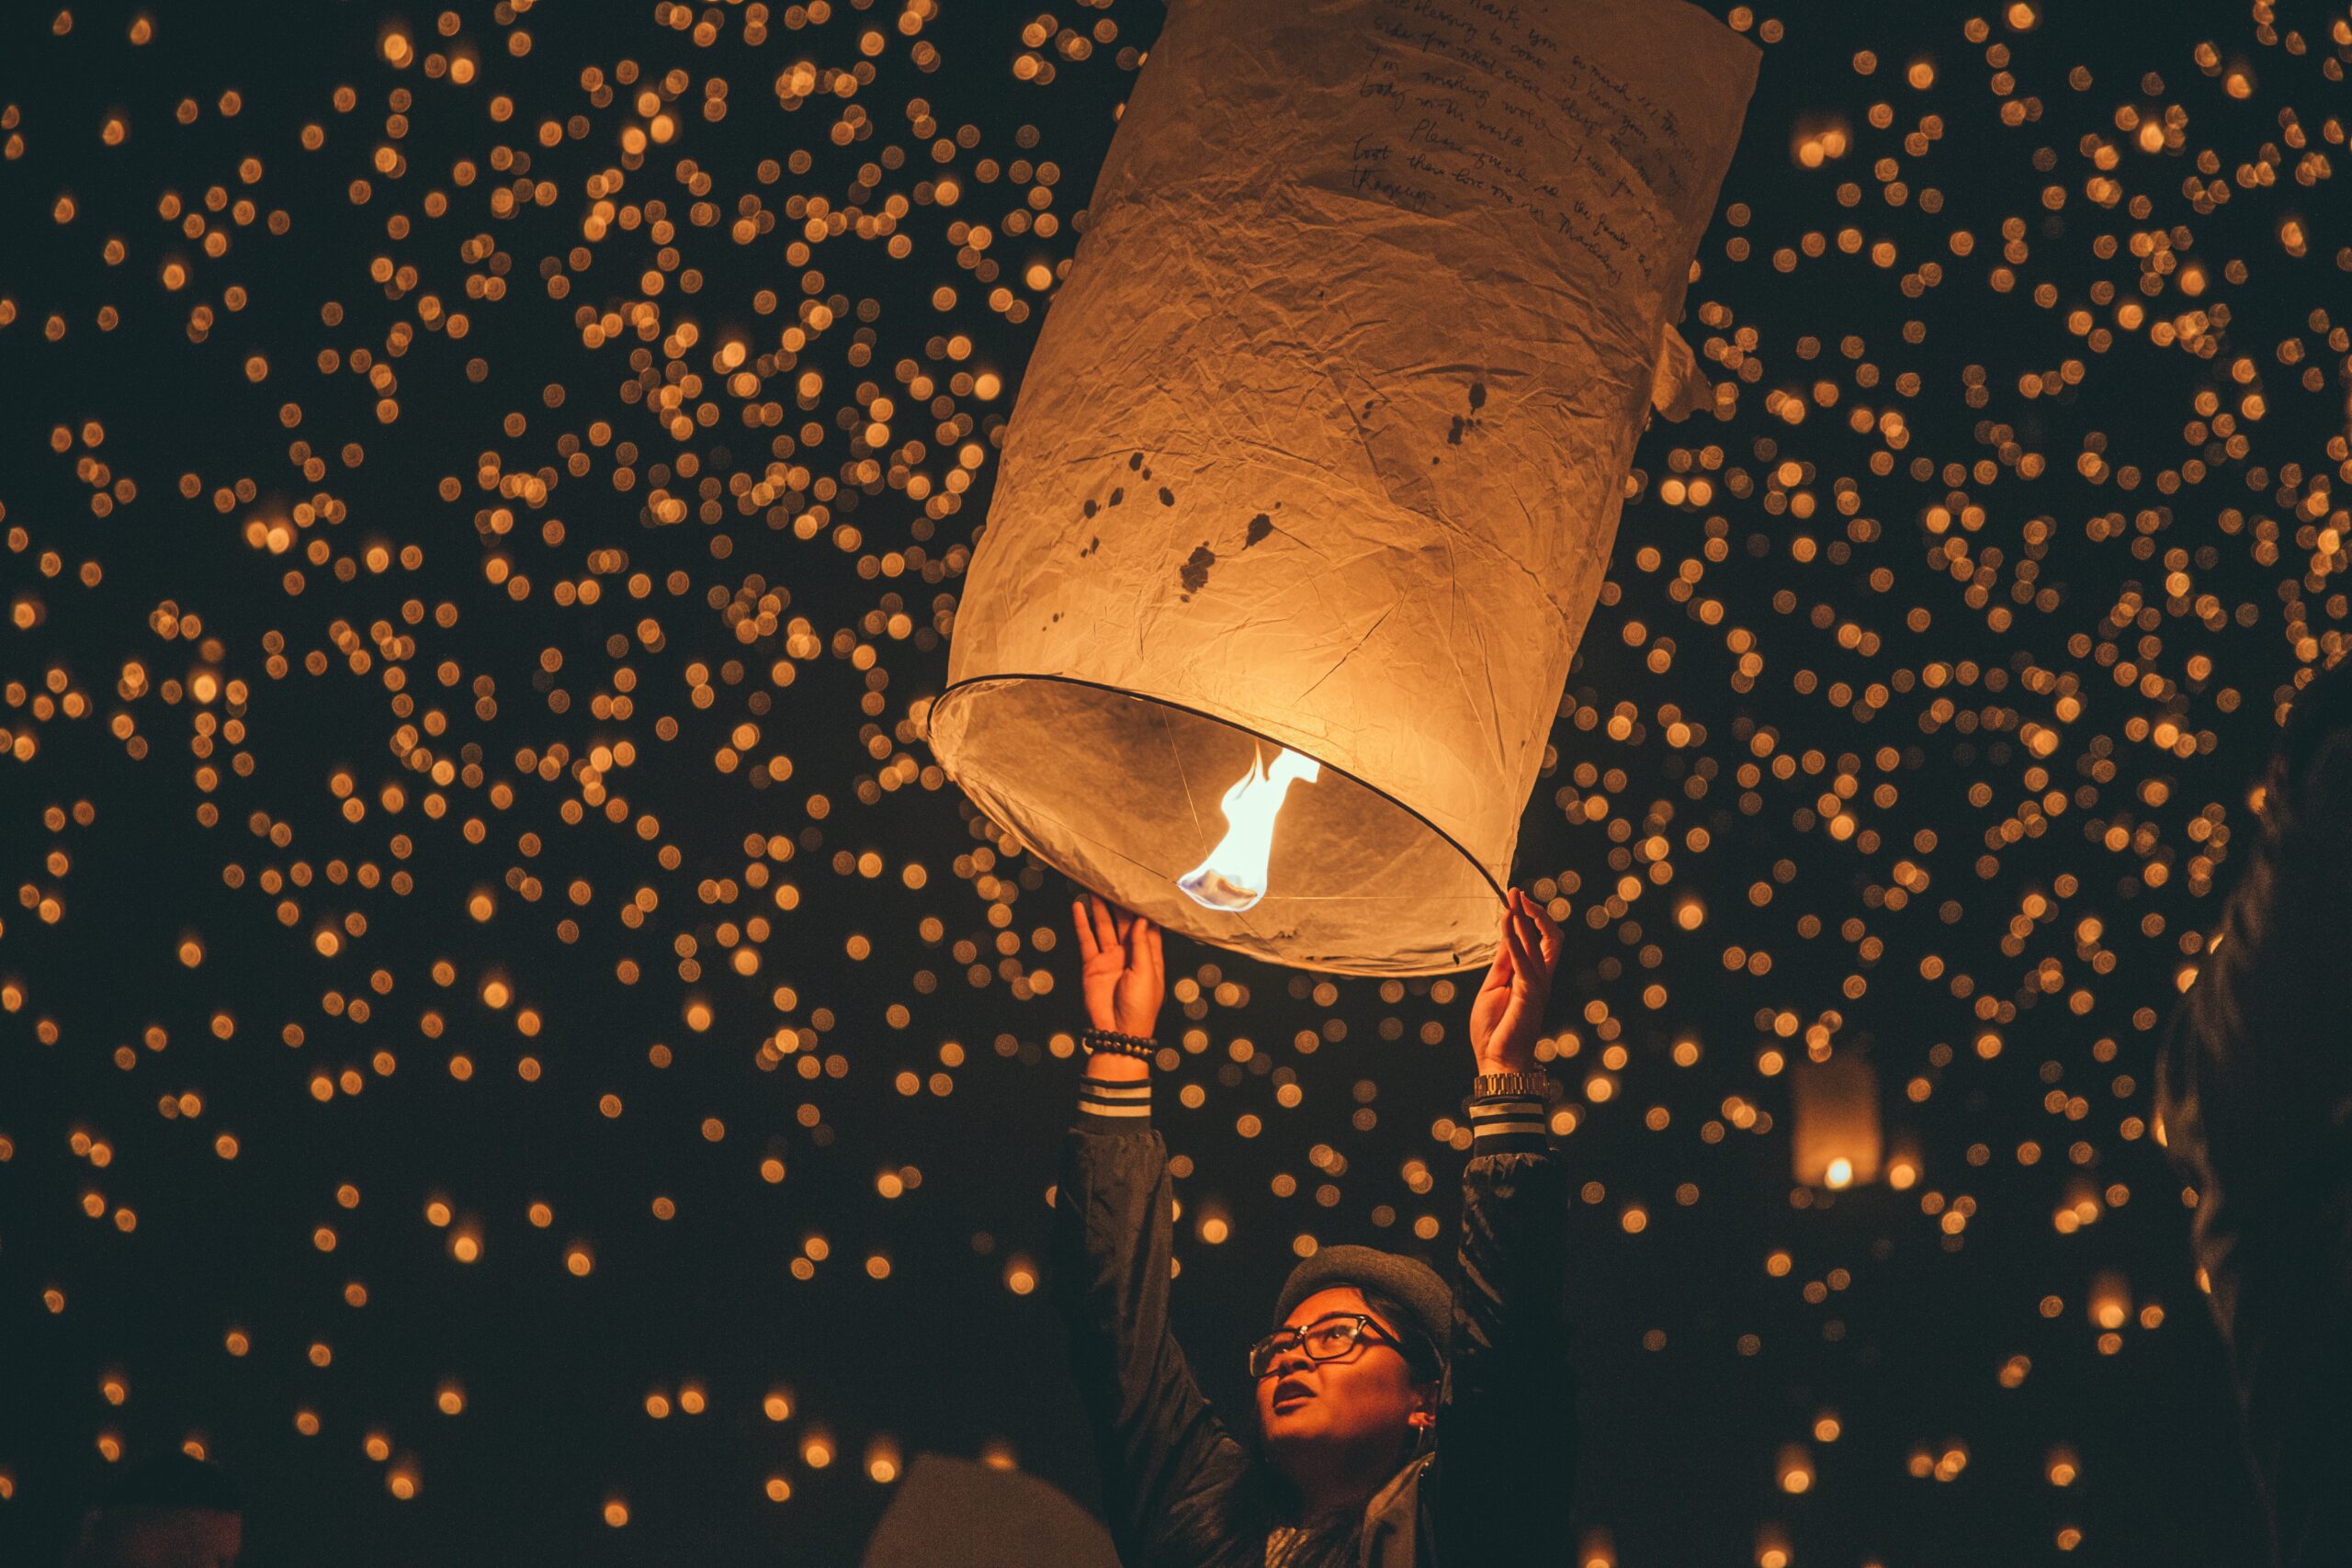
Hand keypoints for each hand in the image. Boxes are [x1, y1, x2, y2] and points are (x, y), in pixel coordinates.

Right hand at [1071, 893, 1163, 1037]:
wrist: (1117, 1032)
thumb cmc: (1140, 1007)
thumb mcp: (1147, 974)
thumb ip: (1141, 945)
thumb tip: (1141, 919)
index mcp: (1148, 956)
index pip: (1147, 927)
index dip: (1143, 908)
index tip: (1141, 887)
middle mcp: (1129, 954)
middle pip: (1124, 922)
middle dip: (1119, 903)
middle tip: (1113, 879)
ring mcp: (1109, 958)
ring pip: (1104, 926)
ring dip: (1099, 907)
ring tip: (1094, 885)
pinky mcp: (1092, 965)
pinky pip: (1087, 939)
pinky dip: (1082, 923)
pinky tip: (1079, 906)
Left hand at [1468, 888, 1562, 1074]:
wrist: (1497, 1060)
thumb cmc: (1495, 1029)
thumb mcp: (1494, 987)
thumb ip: (1503, 962)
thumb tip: (1506, 934)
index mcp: (1533, 977)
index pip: (1540, 940)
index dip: (1529, 918)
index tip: (1515, 899)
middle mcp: (1541, 978)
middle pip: (1550, 937)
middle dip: (1535, 912)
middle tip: (1517, 892)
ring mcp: (1538, 986)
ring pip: (1539, 943)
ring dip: (1524, 919)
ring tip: (1512, 900)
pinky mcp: (1529, 993)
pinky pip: (1523, 960)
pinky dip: (1515, 940)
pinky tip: (1506, 925)